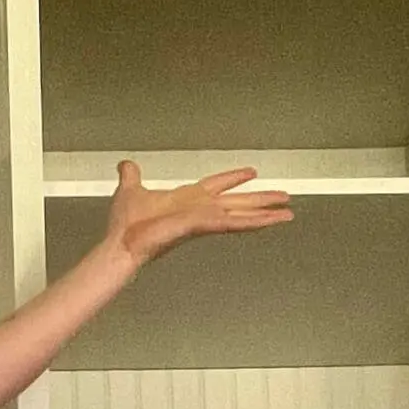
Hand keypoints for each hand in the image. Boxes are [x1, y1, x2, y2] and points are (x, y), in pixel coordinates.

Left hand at [101, 158, 292, 268]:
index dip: (233, 178)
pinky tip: (271, 220)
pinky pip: (232, 223)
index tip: (251, 172)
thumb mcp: (130, 190)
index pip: (216, 185)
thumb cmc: (126, 225)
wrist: (121, 245)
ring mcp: (203, 219)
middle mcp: (200, 209)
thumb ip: (131, 176)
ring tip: (288, 213)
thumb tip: (126, 164)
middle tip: (286, 197)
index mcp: (188, 199)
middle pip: (237, 201)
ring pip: (241, 214)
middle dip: (261, 199)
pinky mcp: (202, 226)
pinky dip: (252, 222)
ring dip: (266, 213)